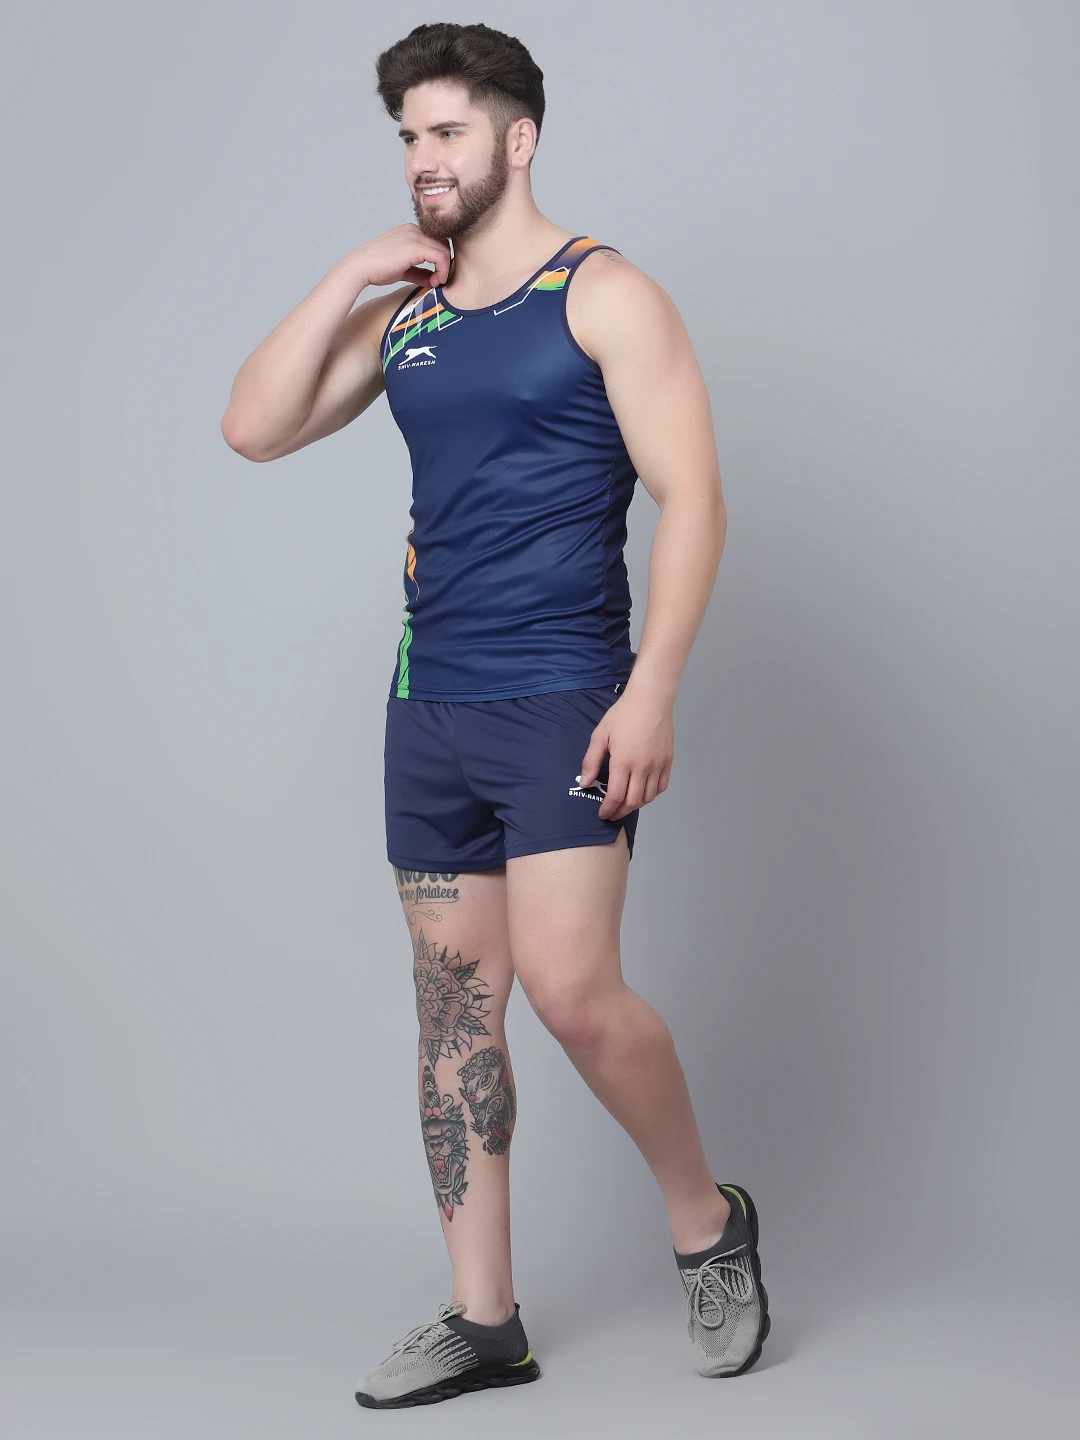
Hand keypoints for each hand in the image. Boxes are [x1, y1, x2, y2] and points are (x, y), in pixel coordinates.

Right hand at [347, 224, 451, 290]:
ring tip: (437, 282)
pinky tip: (435, 281)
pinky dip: (443, 270)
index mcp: (411, 231)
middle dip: (446, 264)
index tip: (436, 278)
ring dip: (445, 268)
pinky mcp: (414, 246)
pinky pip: (440, 256)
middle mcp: (414, 230)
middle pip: (444, 244)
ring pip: (445, 249)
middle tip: (439, 281)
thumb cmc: (376, 269)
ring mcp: (414, 236)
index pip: (437, 242)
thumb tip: (433, 280)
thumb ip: (419, 272)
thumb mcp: (403, 269)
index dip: (441, 261)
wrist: (359, 268)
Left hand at [578, 690, 674, 821]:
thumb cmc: (623, 714)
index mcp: (623, 761)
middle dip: (620, 812)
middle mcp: (642, 767)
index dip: (608, 809)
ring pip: (648, 796)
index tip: (602, 814)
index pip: (615, 796)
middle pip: (633, 801)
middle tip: (612, 813)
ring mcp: (658, 765)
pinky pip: (661, 786)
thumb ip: (591, 761)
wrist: (650, 700)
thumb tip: (584, 782)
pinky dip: (652, 794)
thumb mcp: (600, 735)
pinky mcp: (668, 761)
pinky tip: (643, 793)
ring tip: (625, 804)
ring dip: (636, 805)